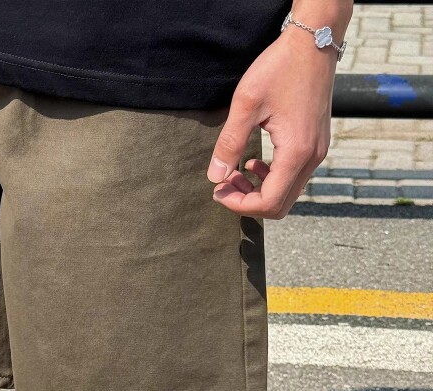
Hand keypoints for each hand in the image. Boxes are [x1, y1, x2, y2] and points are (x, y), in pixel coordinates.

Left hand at [206, 25, 335, 218]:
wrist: (313, 42)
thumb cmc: (281, 68)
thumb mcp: (246, 105)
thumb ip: (229, 144)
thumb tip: (215, 177)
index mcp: (296, 152)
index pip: (268, 203)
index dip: (239, 205)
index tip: (218, 191)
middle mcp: (312, 158)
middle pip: (279, 206)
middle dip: (248, 202)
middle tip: (224, 186)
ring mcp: (316, 152)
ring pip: (286, 193)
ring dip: (258, 190)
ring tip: (234, 173)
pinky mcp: (315, 144)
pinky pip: (293, 177)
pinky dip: (270, 178)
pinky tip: (253, 162)